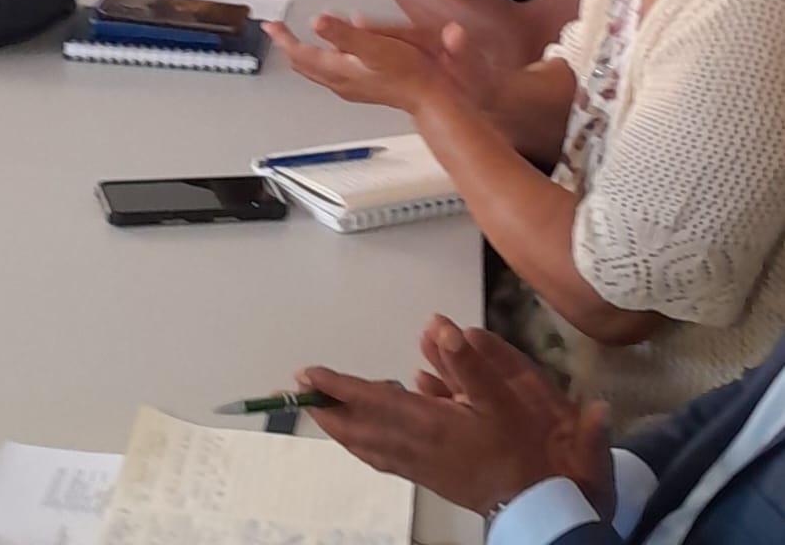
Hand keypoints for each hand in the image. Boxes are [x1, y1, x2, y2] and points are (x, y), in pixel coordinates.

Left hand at [265, 14, 448, 114]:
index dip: (283, 38)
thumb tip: (317, 22)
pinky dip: (320, 60)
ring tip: (295, 41)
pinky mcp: (362, 86)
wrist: (432, 96)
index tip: (271, 25)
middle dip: (289, 46)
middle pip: (303, 64)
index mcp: (338, 69)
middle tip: (278, 31)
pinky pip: (330, 73)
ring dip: (303, 54)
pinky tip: (329, 52)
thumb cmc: (408, 72)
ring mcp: (350, 85)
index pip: (299, 53)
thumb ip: (344, 34)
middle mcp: (340, 80)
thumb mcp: (374, 47)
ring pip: (316, 70)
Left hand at [297, 317, 613, 519]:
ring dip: (338, 426)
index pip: (369, 400)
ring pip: (363, 445)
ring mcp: (414, 465)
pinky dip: (358, 444)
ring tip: (321, 409)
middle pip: (356, 427)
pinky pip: (377, 458)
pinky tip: (357, 438)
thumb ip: (467, 362)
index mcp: (424, 423)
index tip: (306, 374)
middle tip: (298, 390)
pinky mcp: (421, 476)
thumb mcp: (498, 399)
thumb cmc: (514, 448)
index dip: (336, 387)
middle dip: (326, 408)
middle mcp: (410, 446)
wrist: (529, 503)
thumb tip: (438, 324)